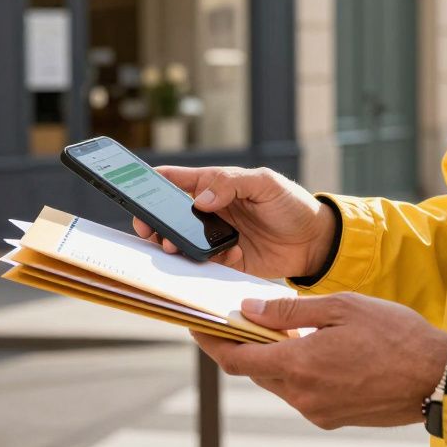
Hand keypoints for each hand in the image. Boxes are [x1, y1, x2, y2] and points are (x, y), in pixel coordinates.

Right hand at [132, 166, 336, 279]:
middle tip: (151, 233)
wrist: (315, 241)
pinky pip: (204, 265)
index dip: (149, 183)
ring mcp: (214, 238)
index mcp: (213, 186)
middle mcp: (208, 212)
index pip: (173, 181)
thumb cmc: (290, 204)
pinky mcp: (225, 262)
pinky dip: (208, 263)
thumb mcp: (265, 183)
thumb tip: (201, 200)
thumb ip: (231, 184)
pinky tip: (230, 256)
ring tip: (178, 249)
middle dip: (154, 224)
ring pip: (181, 244)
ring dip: (176, 247)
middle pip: (168, 217)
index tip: (132, 190)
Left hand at [192, 293, 446, 429]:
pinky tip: (307, 349)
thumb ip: (291, 309)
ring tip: (273, 329)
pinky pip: (301, 393)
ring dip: (271, 358)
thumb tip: (249, 309)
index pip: (237, 360)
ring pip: (278, 383)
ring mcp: (318, 411)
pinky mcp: (334, 418)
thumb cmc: (396, 334)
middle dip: (241, 346)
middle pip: (255, 372)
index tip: (197, 326)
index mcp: (300, 365)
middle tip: (233, 320)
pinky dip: (295, 371)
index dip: (212, 343)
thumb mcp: (342, 307)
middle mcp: (303, 395)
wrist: (439, 377)